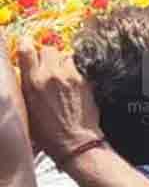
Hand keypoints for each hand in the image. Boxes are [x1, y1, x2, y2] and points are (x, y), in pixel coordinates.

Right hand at [17, 38, 103, 163]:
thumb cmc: (47, 132)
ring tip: (60, 76)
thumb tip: (24, 74)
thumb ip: (25, 87)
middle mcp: (52, 75)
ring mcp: (71, 76)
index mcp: (32, 82)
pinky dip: (73, 71)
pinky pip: (78, 67)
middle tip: (45, 65)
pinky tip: (71, 84)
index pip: (26, 50)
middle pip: (48, 49)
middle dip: (46, 55)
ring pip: (65, 56)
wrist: (75, 140)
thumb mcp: (25, 109)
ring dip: (61, 62)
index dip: (26, 45)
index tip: (26, 45)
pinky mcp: (86, 80)